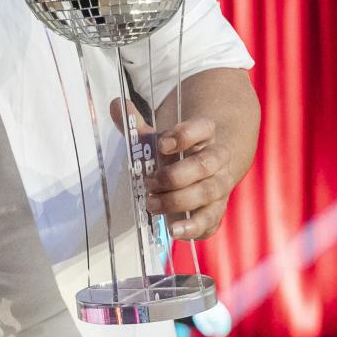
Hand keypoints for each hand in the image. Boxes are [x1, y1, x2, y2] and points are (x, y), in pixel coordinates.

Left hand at [110, 99, 235, 240]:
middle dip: (175, 176)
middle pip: (205, 165)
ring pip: (208, 193)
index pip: (202, 129)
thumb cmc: (175, 154)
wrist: (205, 170)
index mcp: (205, 135)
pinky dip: (194, 228)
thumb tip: (116, 105)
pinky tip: (175, 231)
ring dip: (178, 201)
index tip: (162, 144)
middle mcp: (217, 160)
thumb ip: (136, 126)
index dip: (184, 135)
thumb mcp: (158, 137)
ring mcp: (220, 186)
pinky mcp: (216, 210)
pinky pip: (211, 220)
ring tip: (151, 205)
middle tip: (149, 183)